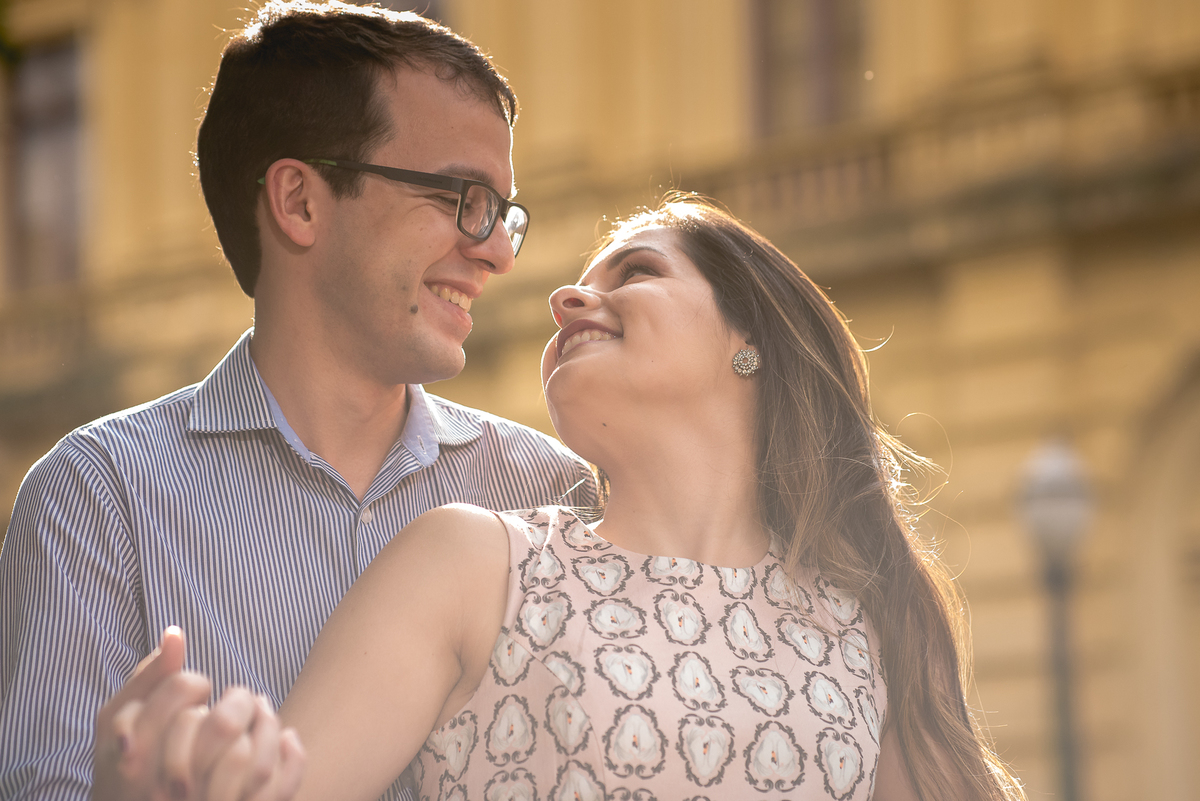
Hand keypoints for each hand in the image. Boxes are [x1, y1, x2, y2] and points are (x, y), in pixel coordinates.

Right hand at [91, 627, 305, 799]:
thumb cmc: (120, 767)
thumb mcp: (116, 721)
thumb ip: (146, 678)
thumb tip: (176, 633)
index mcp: (134, 751)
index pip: (184, 689)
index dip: (196, 684)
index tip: (194, 694)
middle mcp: (165, 785)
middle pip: (222, 723)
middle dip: (236, 704)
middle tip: (230, 708)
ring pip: (247, 754)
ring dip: (263, 726)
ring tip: (257, 719)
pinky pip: (271, 778)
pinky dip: (285, 753)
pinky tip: (284, 739)